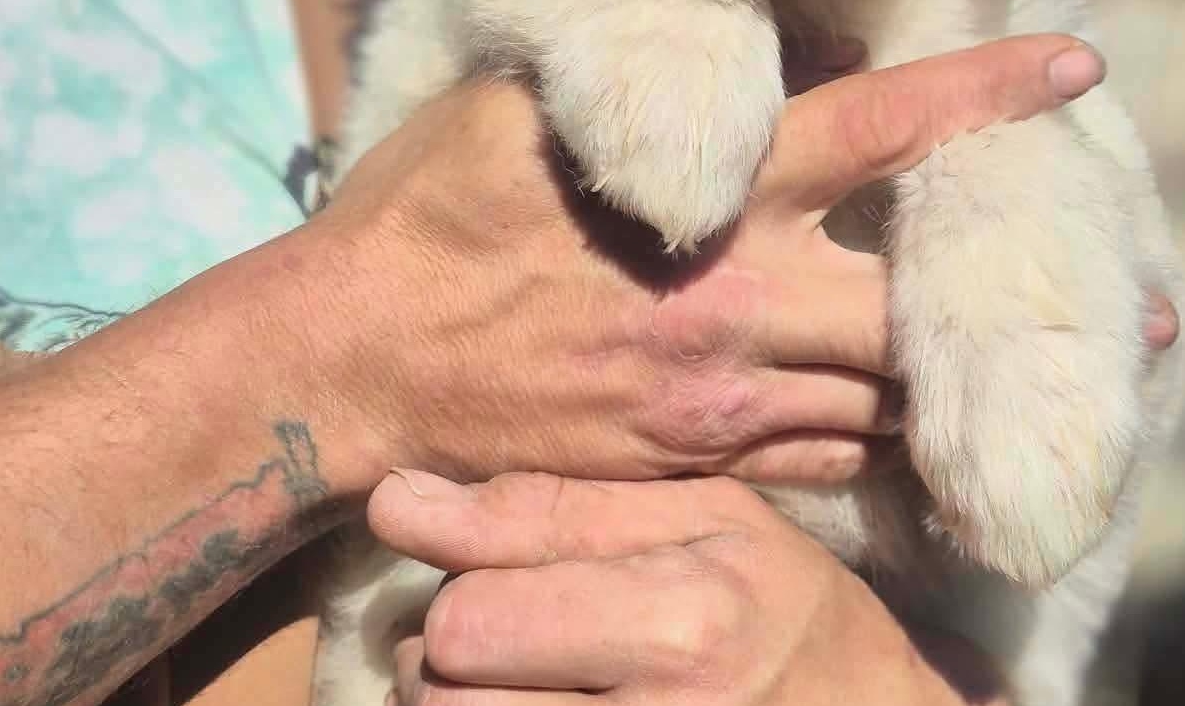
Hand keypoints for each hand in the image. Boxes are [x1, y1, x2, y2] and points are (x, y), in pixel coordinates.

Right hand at [287, 35, 1117, 495]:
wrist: (359, 363)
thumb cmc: (434, 211)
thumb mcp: (528, 103)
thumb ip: (647, 76)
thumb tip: (734, 31)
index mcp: (713, 193)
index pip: (880, 125)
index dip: (987, 90)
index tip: (1077, 61)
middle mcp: (739, 298)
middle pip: (923, 295)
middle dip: (1035, 301)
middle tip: (1148, 311)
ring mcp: (724, 395)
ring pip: (890, 394)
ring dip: (986, 389)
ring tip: (1087, 395)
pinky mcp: (698, 462)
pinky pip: (826, 464)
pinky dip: (896, 454)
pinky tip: (951, 456)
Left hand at [371, 470, 1010, 704]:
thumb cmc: (790, 606)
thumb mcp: (705, 518)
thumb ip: (554, 506)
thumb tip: (394, 498)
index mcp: (681, 620)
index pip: (471, 613)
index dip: (467, 586)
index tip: (499, 578)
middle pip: (446, 694)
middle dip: (460, 655)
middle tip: (515, 637)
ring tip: (524, 683)